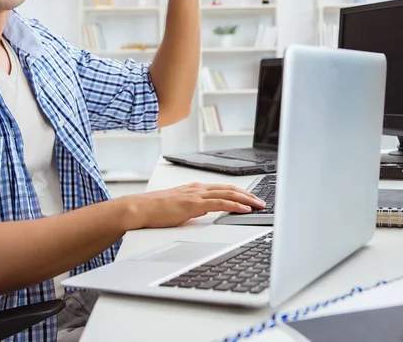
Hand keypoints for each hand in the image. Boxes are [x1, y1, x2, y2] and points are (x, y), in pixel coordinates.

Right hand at [119, 182, 265, 229]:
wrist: (141, 208)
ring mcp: (196, 195)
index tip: (252, 199)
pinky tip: (244, 209)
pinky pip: (219, 203)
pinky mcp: (193, 204)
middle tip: (262, 201)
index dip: (240, 193)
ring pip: (228, 193)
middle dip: (248, 195)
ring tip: (258, 205)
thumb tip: (205, 213)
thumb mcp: (179, 208)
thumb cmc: (156, 209)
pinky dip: (234, 205)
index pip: (223, 188)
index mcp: (195, 188)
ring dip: (246, 199)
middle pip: (230, 188)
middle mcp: (198, 188)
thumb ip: (193, 208)